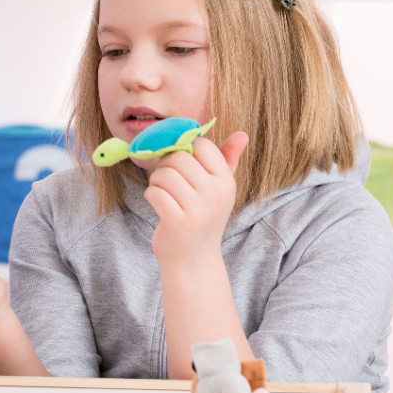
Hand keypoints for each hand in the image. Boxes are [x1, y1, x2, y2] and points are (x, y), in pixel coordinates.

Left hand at [144, 132, 248, 265]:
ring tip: (164, 195)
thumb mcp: (219, 188)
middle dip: (166, 167)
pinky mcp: (178, 222)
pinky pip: (154, 193)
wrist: (194, 259)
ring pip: (163, 174)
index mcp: (226, 181)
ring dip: (156, 183)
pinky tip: (159, 205)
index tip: (184, 168)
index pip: (201, 145)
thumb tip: (242, 134)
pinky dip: (150, 196)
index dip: (186, 151)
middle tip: (169, 183)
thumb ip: (228, 159)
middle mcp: (216, 194)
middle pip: (177, 157)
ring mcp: (198, 210)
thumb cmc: (202, 216)